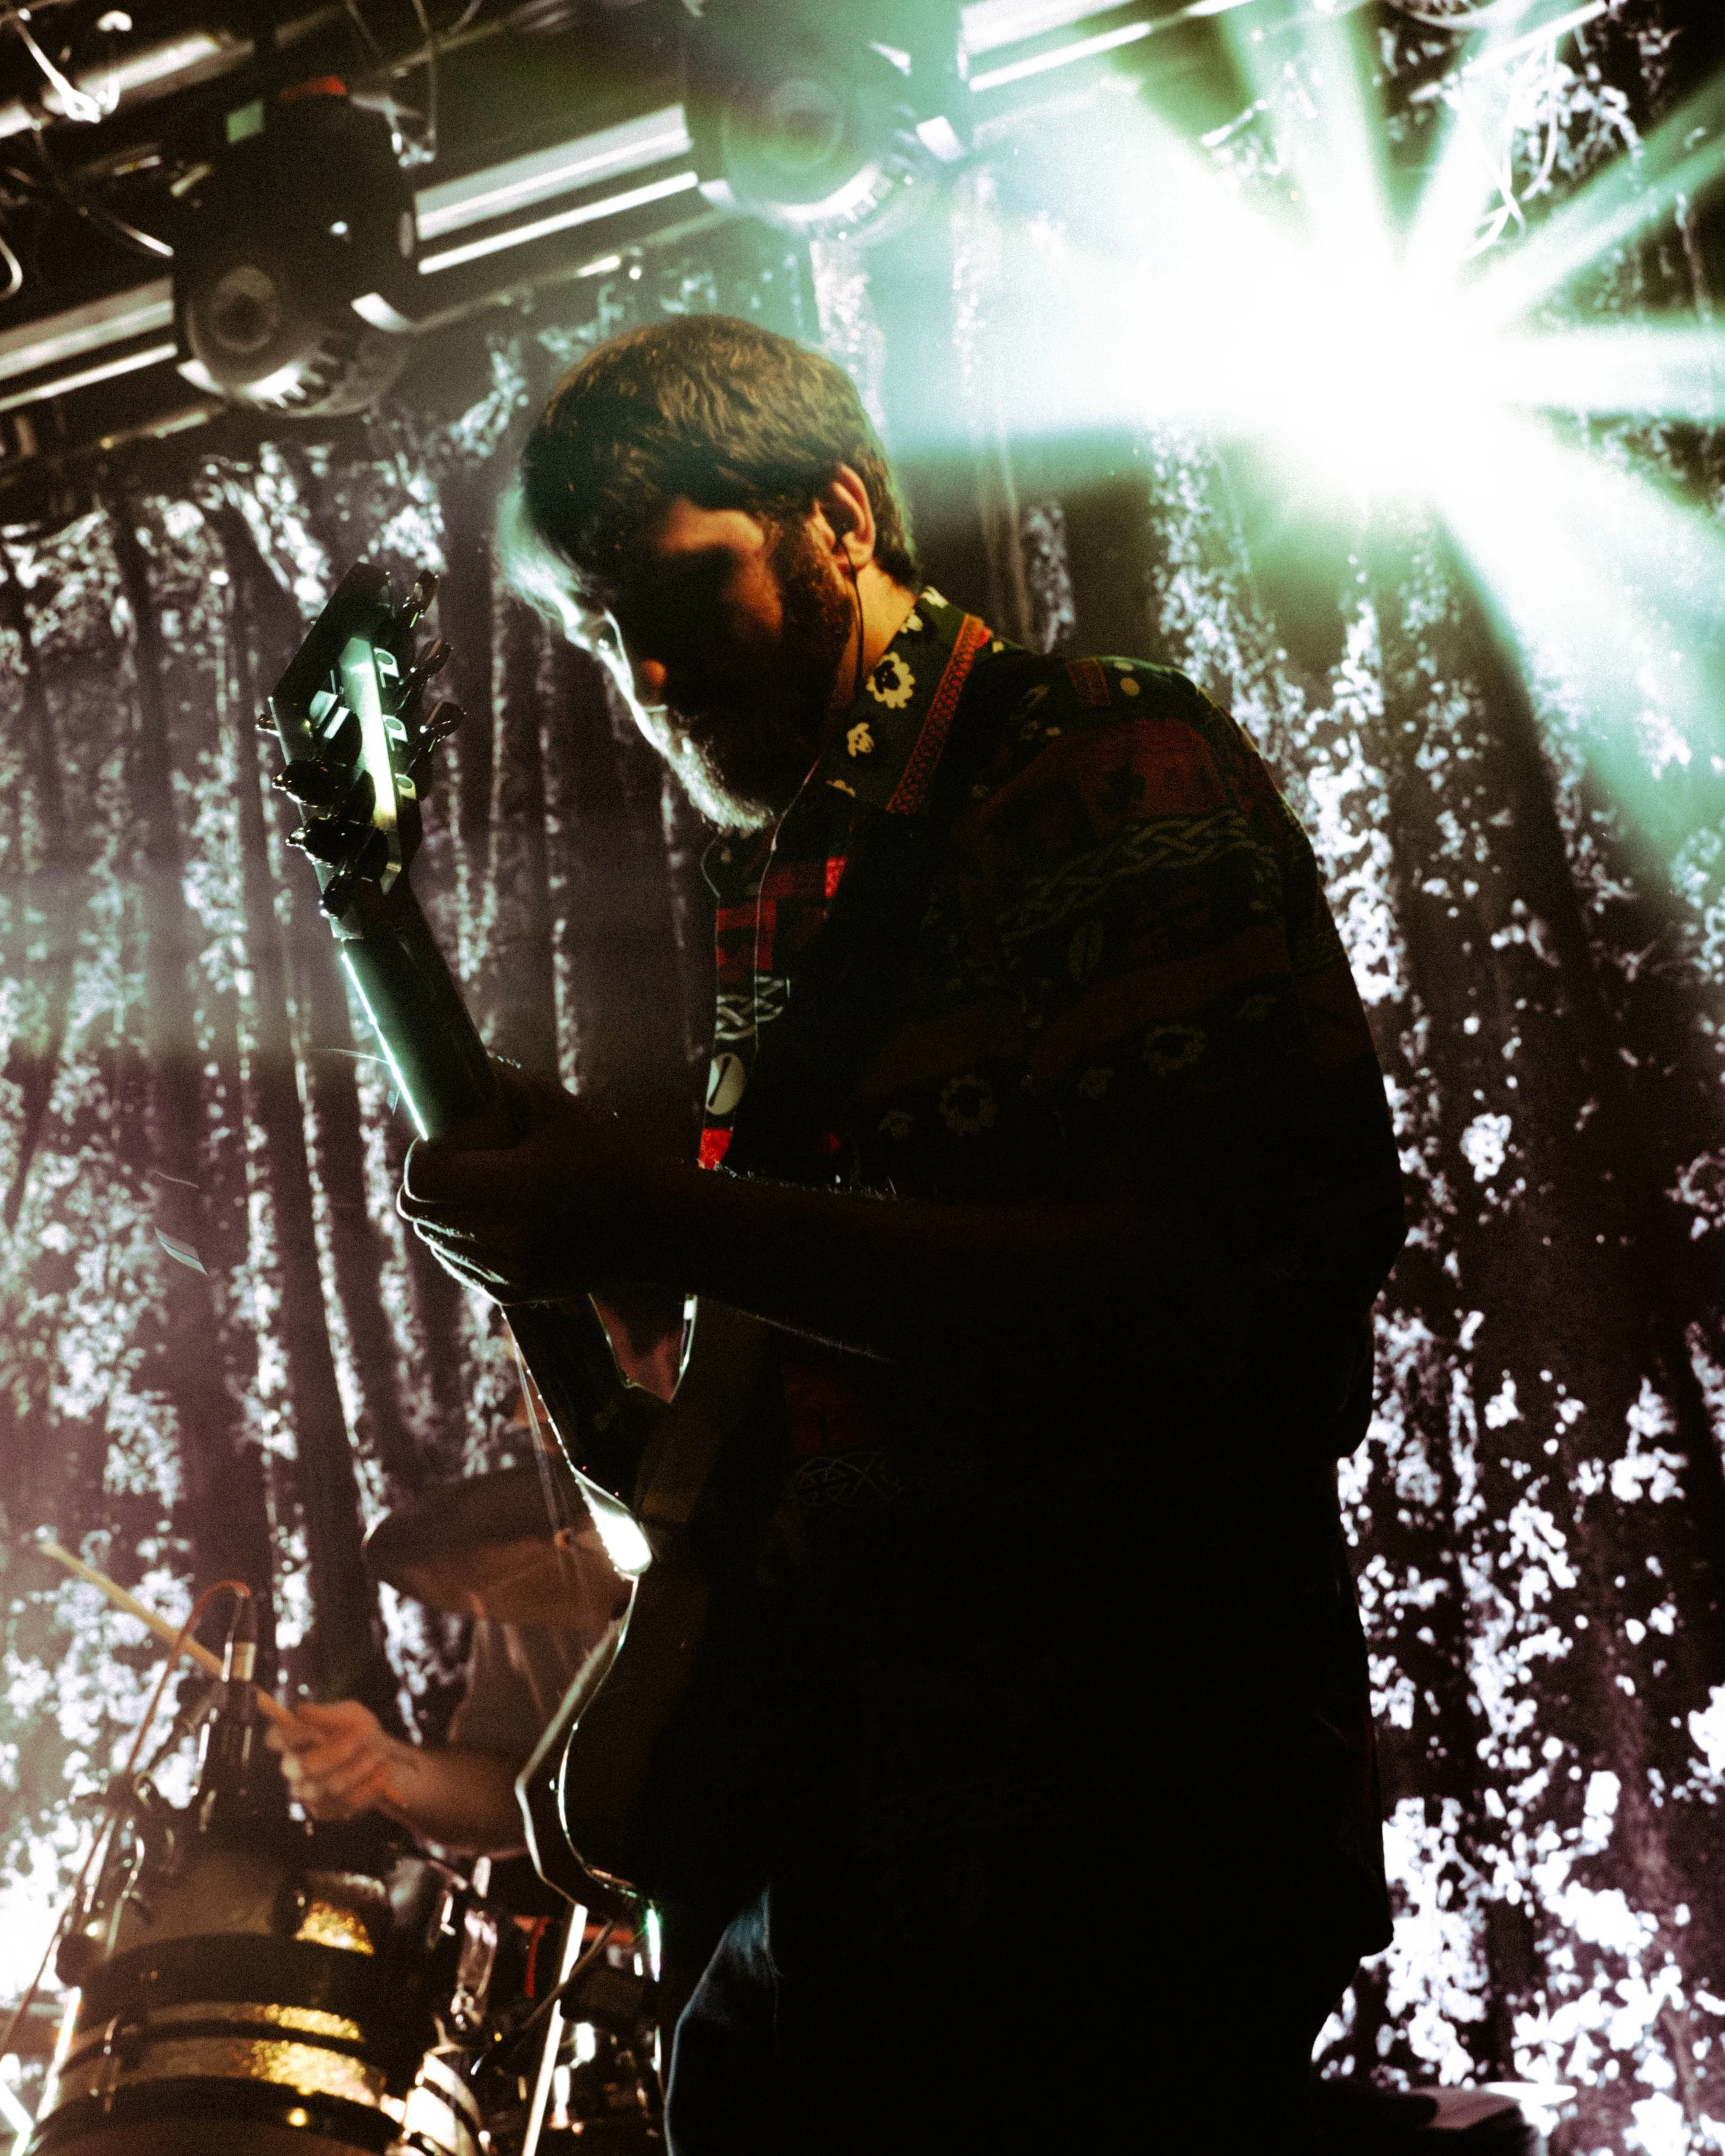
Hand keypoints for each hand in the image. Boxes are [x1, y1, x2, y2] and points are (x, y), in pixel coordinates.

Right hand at [265, 1699, 405, 1820]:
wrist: (379, 1757)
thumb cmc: (357, 1731)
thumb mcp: (350, 1715)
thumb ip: (328, 1714)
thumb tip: (301, 1712)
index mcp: (292, 1740)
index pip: (276, 1737)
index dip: (292, 1734)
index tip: (317, 1730)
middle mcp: (293, 1769)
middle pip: (304, 1766)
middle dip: (338, 1753)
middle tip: (360, 1741)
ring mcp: (306, 1793)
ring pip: (332, 1786)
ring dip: (360, 1768)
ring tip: (377, 1755)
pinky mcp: (324, 1811)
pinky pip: (349, 1802)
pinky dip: (371, 1784)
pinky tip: (381, 1771)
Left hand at [398, 1069, 658, 1302]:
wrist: (651, 1227)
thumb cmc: (607, 1160)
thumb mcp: (560, 1108)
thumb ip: (503, 1083)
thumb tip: (453, 1069)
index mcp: (521, 1188)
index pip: (424, 1180)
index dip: (423, 1155)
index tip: (444, 1140)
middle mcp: (510, 1237)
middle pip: (419, 1211)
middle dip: (428, 1181)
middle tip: (456, 1160)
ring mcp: (509, 1272)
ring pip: (433, 1238)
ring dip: (442, 1210)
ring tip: (479, 1188)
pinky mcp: (511, 1292)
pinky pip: (456, 1262)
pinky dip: (460, 1238)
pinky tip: (490, 1217)